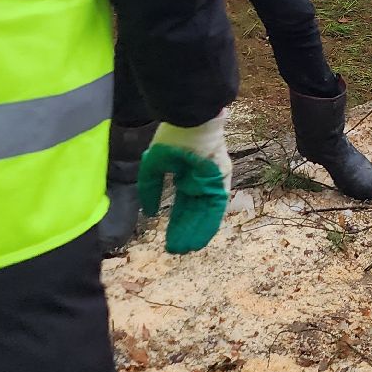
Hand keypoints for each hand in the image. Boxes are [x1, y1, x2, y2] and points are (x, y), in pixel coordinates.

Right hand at [137, 111, 231, 253]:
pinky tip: (200, 237)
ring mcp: (212, 181)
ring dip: (196, 231)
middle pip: (193, 212)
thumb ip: (150, 188)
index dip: (176, 222)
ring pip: (205, 212)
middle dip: (185, 230)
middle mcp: (201, 181)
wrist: (191, 122)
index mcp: (186, 175)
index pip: (182, 204)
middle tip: (177, 250)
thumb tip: (151, 211)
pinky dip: (209, 222)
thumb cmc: (172, 137)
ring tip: (187, 249)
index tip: (169, 239)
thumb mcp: (153, 165)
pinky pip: (216, 207)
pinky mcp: (221, 181)